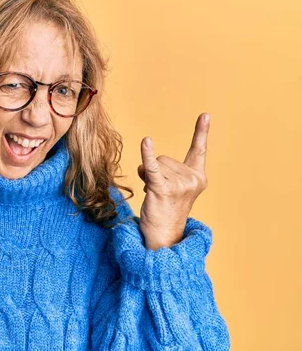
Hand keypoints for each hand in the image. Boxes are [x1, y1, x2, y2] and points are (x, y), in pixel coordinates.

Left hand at [136, 113, 209, 249]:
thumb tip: (147, 159)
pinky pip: (153, 168)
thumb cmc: (165, 209)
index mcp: (198, 177)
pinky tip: (146, 142)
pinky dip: (147, 155)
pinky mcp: (163, 189)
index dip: (201, 132)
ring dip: (148, 176)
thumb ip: (163, 169)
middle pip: (164, 158)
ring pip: (155, 164)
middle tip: (159, 192)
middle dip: (156, 171)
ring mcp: (180, 185)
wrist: (164, 235)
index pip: (199, 150)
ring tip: (154, 194)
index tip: (205, 114)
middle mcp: (193, 179)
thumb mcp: (170, 185)